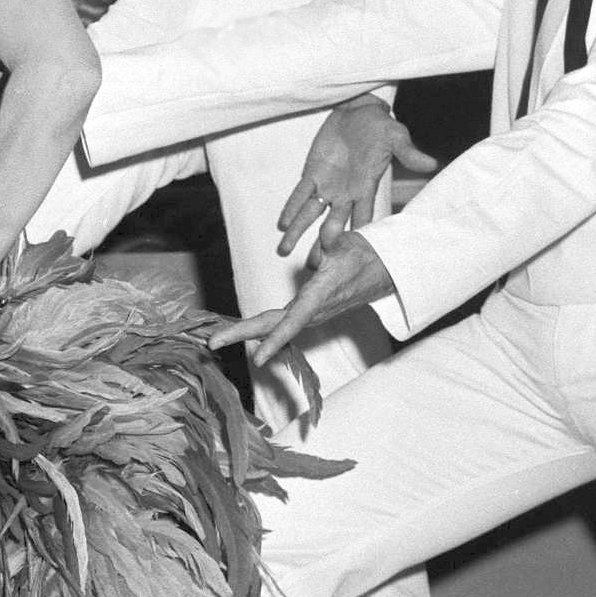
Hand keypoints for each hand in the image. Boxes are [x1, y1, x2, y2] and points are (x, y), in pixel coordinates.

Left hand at [207, 228, 399, 420]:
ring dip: (243, 332)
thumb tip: (325, 237)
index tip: (257, 359)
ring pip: (271, 326)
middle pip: (271, 327)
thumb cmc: (365, 257)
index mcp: (318, 298)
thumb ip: (333, 241)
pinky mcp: (305, 311)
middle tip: (211, 343)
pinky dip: (256, 328)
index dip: (274, 340)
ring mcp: (307, 313)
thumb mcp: (349, 245)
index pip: (293, 322)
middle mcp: (311, 311)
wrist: (384, 270)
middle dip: (240, 334)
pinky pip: (278, 323)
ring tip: (215, 339)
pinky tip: (238, 331)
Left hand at [276, 95, 436, 254]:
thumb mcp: (396, 136)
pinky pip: (299, 194)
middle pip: (332, 224)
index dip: (355, 236)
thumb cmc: (380, 125)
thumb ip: (408, 152)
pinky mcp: (312, 173)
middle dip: (322, 244)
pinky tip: (282, 224)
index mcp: (366, 188)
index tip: (348, 256)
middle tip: (313, 265)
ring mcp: (328, 185)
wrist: (358, 110)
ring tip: (283, 251)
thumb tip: (431, 163)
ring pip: (310, 214)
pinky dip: (290, 207)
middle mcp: (346, 193)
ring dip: (297, 232)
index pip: (362, 218)